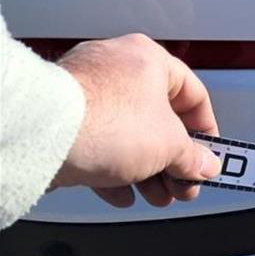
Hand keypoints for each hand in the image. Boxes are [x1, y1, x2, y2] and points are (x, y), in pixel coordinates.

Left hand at [52, 33, 221, 206]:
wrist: (45, 136)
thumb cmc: (107, 122)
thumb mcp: (170, 146)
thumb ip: (194, 157)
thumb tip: (206, 165)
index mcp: (150, 59)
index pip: (194, 96)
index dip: (207, 132)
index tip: (208, 157)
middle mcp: (118, 67)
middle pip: (160, 119)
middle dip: (174, 161)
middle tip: (182, 185)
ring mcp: (87, 89)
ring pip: (129, 133)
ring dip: (148, 170)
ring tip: (155, 196)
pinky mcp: (65, 115)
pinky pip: (99, 142)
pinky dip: (114, 169)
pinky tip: (122, 193)